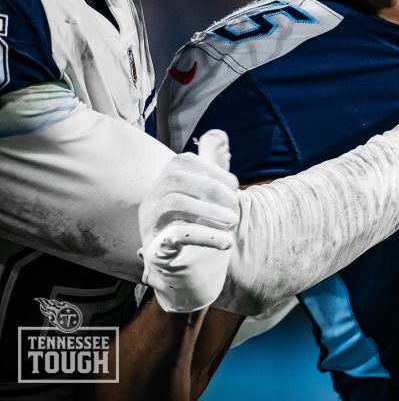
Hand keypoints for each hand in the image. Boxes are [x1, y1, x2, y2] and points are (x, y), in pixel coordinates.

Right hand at [138, 130, 239, 312]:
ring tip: (233, 221)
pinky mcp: (156, 252)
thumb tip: (219, 135)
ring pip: (172, 203)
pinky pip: (174, 237)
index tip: (234, 185)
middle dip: (211, 187)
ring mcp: (150, 227)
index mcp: (164, 186)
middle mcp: (152, 203)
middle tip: (236, 205)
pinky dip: (205, 236)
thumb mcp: (207, 197)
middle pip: (174, 178)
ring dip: (209, 210)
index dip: (211, 169)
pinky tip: (226, 241)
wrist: (188, 276)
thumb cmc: (198, 231)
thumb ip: (211, 166)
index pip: (181, 161)